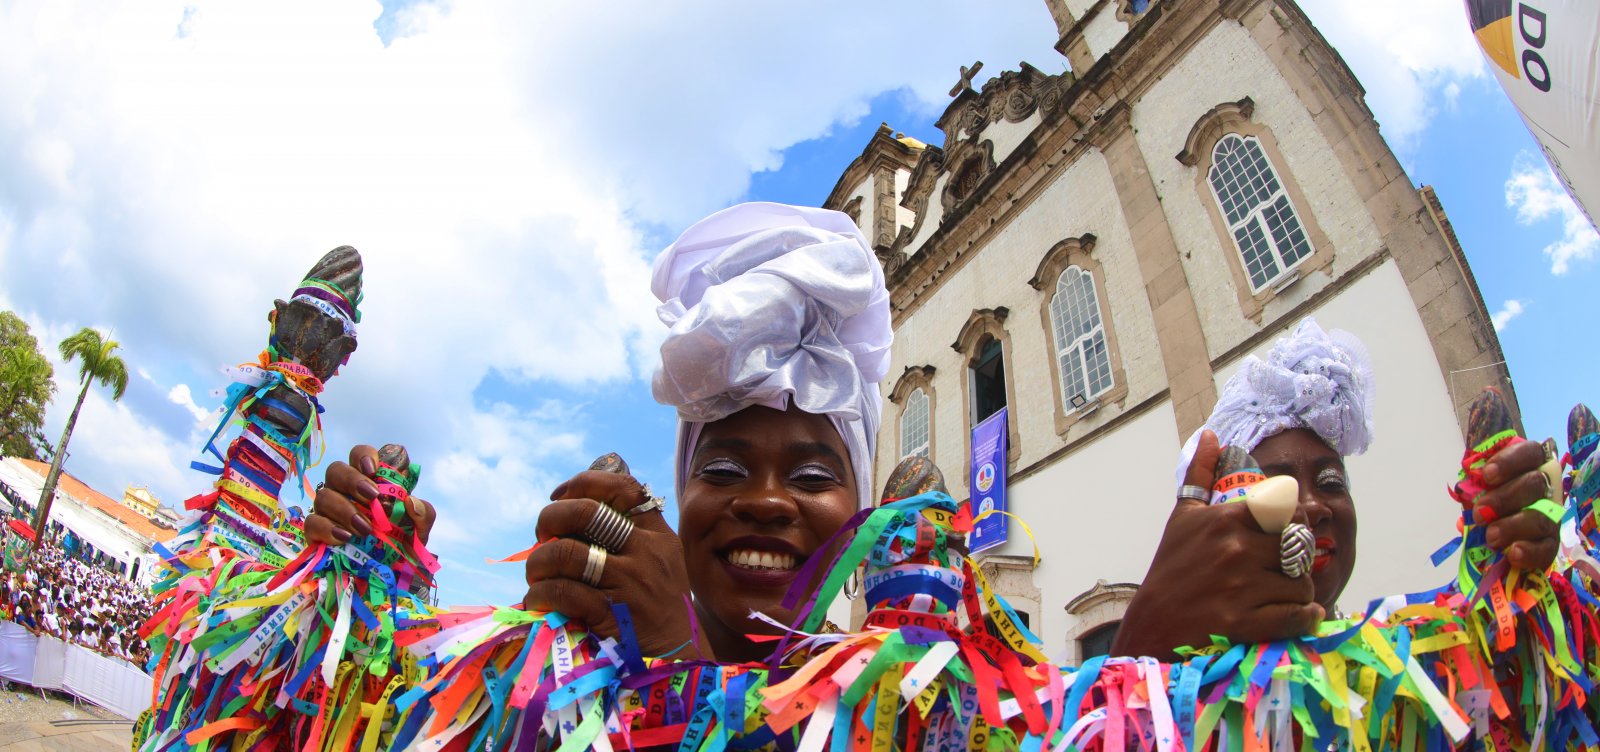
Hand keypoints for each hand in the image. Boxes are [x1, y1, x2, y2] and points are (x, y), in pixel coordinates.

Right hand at [305, 445, 436, 545]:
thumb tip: (412, 502)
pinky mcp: (316, 533)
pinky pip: (312, 522)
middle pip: (336, 470)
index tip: (373, 469)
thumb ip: (423, 515)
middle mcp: (344, 491)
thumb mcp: (419, 532)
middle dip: (353, 480)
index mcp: (369, 482)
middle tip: (372, 497)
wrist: (387, 579)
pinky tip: (345, 538)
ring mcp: (327, 511)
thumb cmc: (400, 546)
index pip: (360, 455)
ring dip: (345, 509)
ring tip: (364, 528)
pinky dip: (328, 528)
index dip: (363, 455)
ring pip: (323, 495)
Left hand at [523, 467, 710, 658]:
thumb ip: (634, 535)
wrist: (680, 658)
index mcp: (658, 535)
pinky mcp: (611, 614)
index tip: (560, 495)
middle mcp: (647, 553)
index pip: (624, 488)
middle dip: (551, 518)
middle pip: (587, 512)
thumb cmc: (661, 608)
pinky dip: (540, 594)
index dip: (583, 483)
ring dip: (539, 562)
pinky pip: (563, 592)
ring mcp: (630, 583)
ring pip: (567, 553)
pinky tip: (538, 600)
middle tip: (541, 536)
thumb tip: (579, 505)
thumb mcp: (662, 563)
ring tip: (536, 575)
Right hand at [1112, 431, 1322, 658]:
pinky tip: (1301, 615)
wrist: (1153, 621)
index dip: (1294, 522)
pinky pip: (1296, 616)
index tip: (1286, 535)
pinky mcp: (1244, 622)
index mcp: (1225, 520)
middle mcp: (1235, 549)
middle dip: (1298, 559)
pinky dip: (1305, 618)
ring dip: (1300, 592)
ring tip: (1284, 594)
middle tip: (1287, 568)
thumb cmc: (1172, 567)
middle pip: (1299, 547)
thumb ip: (1201, 474)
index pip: (1286, 509)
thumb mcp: (1184, 516)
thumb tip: (1211, 435)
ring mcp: (1240, 587)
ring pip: (1301, 584)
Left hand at [1475, 439, 1558, 569]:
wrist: (1496, 540)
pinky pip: (1546, 548)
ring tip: (1490, 536)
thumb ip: (1475, 486)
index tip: (1487, 475)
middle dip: (1504, 498)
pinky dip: (1529, 551)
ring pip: (1541, 516)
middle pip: (1535, 483)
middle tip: (1480, 513)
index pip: (1530, 453)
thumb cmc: (1486, 505)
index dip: (1510, 461)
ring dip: (1512, 526)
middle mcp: (1546, 488)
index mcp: (1528, 467)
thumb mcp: (1477, 491)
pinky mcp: (1551, 543)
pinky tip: (1513, 553)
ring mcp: (1551, 516)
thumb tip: (1466, 490)